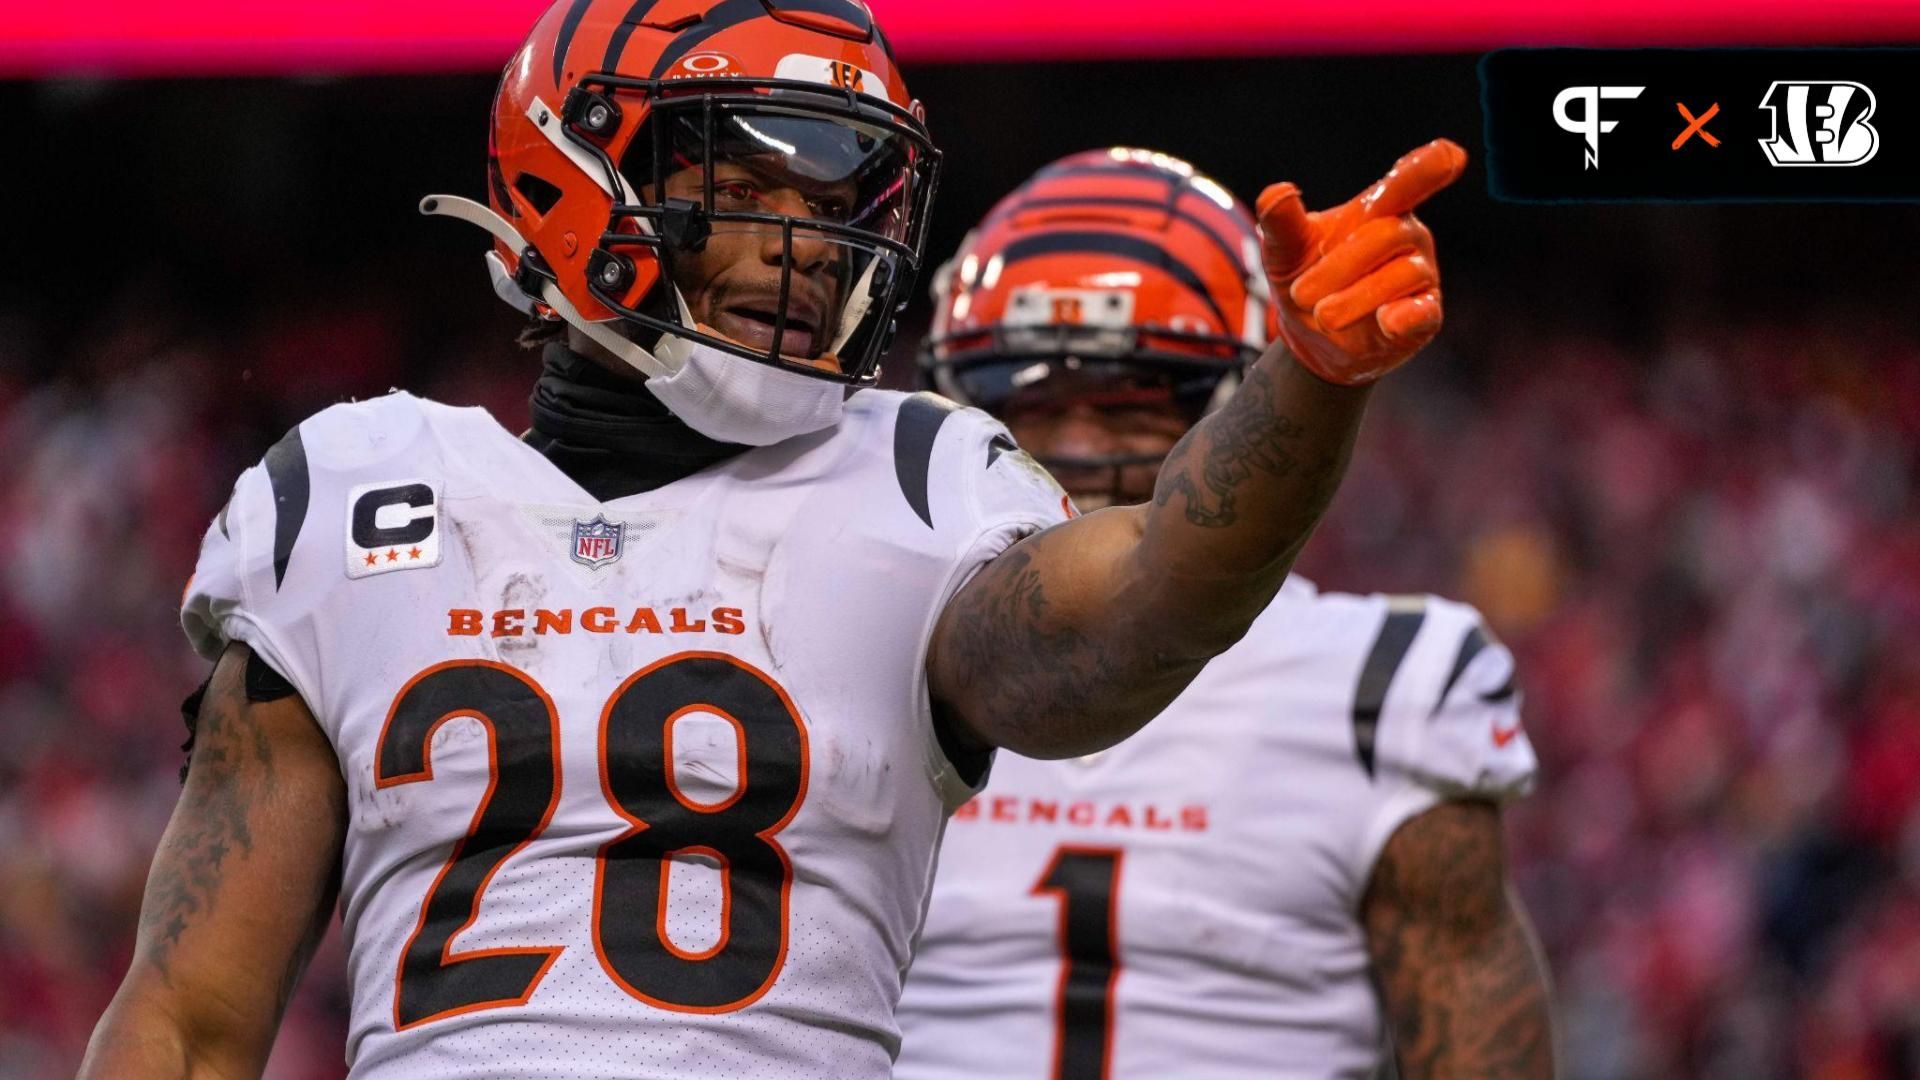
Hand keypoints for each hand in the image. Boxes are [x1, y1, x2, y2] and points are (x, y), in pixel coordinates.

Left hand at [1256, 139, 1467, 385]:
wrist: (1312, 339)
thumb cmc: (1306, 280)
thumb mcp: (1285, 252)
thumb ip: (1281, 224)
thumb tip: (1275, 192)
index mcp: (1379, 208)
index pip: (1407, 181)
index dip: (1428, 166)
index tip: (1451, 154)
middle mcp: (1407, 236)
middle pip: (1387, 236)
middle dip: (1339, 266)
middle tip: (1302, 294)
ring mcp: (1420, 275)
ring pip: (1402, 276)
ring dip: (1355, 299)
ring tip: (1323, 316)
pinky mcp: (1424, 316)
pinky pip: (1424, 312)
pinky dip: (1407, 317)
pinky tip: (1388, 322)